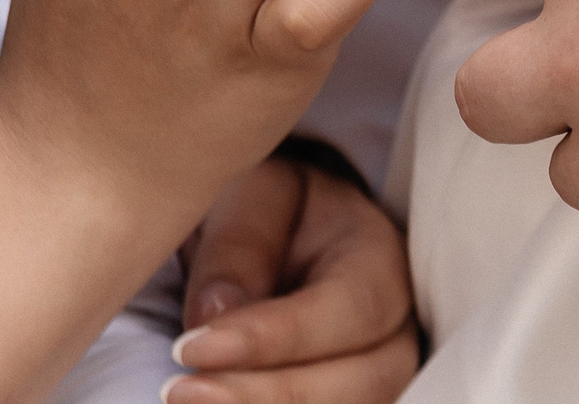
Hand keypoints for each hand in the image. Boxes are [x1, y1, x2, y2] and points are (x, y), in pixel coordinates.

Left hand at [164, 157, 418, 403]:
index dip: (276, 338)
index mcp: (381, 257)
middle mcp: (396, 325)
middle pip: (366, 380)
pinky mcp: (342, 397)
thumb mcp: (254, 195)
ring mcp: (377, 373)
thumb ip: (241, 242)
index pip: (352, 308)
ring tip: (189, 402)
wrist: (277, 238)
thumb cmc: (269, 212)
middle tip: (182, 392)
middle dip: (271, 394)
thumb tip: (217, 313)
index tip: (191, 347)